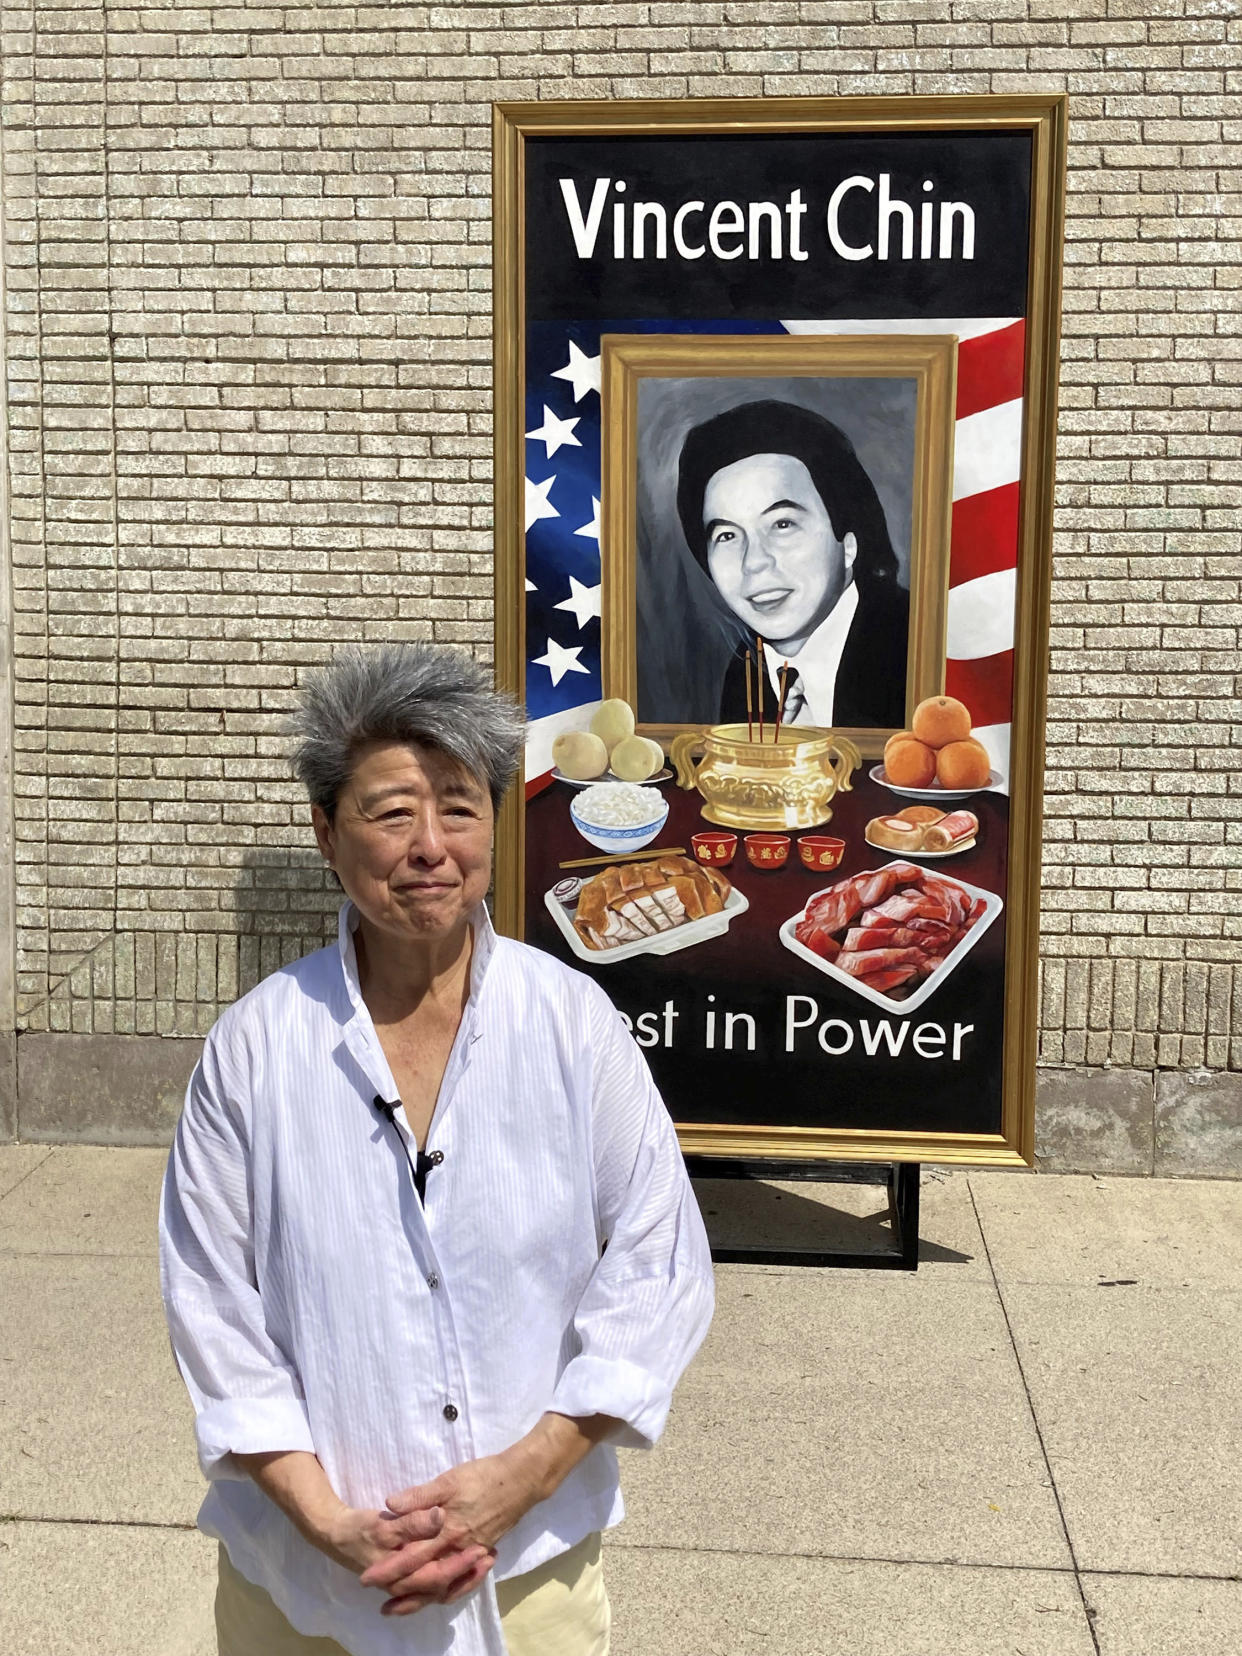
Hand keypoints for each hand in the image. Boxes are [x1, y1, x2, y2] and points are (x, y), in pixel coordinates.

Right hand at [323, 1503, 492, 1614]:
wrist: (335, 1534)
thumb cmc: (358, 1527)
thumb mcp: (383, 1524)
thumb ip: (412, 1520)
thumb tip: (438, 1516)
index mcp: (400, 1573)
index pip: (437, 1575)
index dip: (461, 1564)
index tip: (481, 1550)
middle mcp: (405, 1583)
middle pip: (443, 1586)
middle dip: (468, 1574)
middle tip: (490, 1555)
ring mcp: (407, 1581)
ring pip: (442, 1589)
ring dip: (464, 1577)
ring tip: (488, 1559)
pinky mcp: (408, 1574)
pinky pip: (436, 1585)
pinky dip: (455, 1577)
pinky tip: (471, 1564)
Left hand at [359, 1450, 542, 1614]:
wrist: (521, 1480)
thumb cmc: (483, 1476)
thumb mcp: (449, 1480)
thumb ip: (420, 1496)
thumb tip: (390, 1505)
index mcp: (446, 1531)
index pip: (412, 1557)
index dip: (389, 1568)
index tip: (368, 1578)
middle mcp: (458, 1549)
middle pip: (426, 1579)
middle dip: (403, 1592)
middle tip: (382, 1606)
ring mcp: (472, 1553)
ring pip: (445, 1584)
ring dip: (424, 1597)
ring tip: (404, 1606)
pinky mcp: (483, 1551)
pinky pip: (462, 1580)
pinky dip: (449, 1591)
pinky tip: (440, 1594)